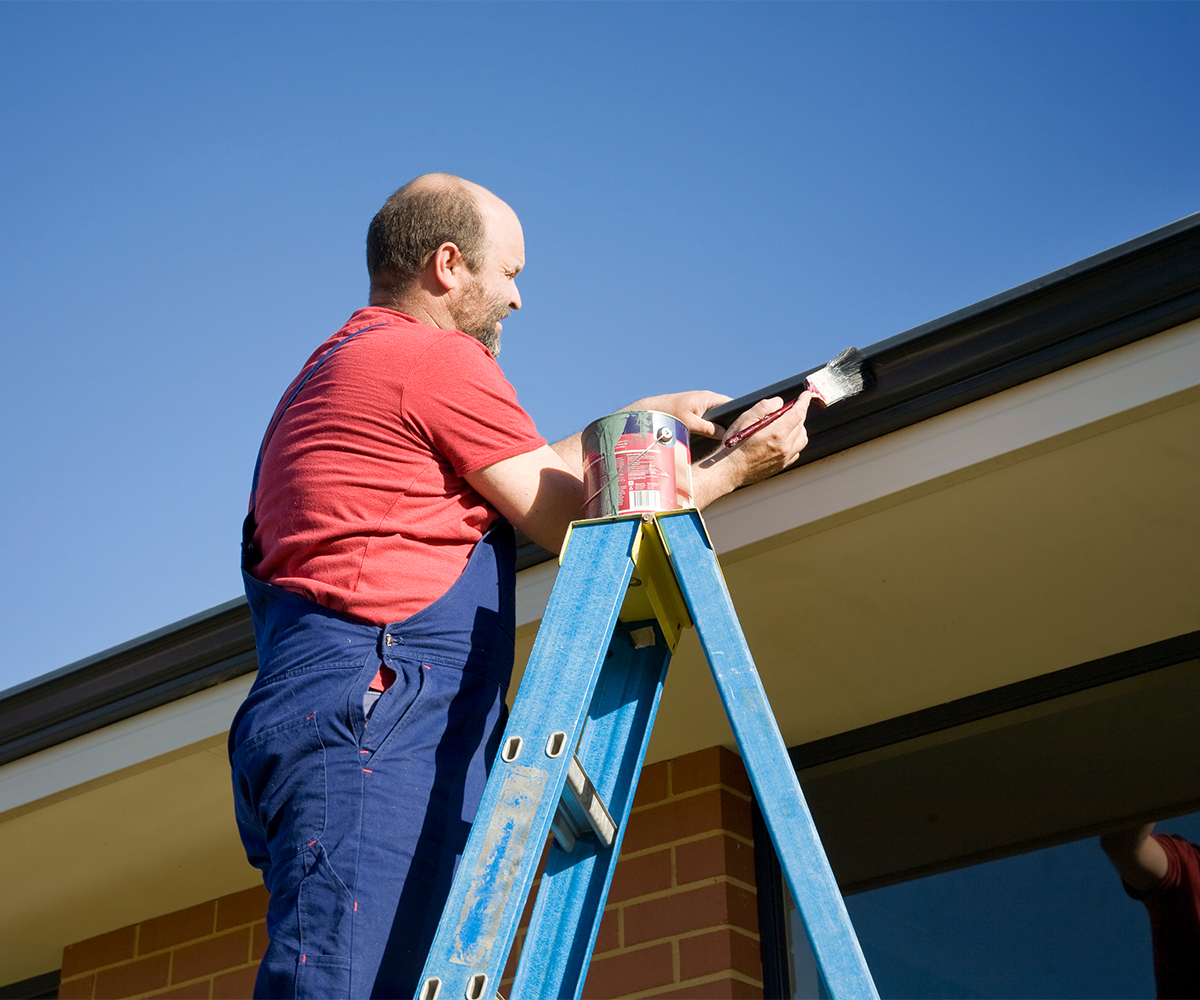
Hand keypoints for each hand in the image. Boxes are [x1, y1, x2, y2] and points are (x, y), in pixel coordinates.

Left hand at [629, 390, 731, 440]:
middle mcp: (707, 398)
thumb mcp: (690, 424)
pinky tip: (713, 437)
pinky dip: (712, 426)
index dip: (739, 416)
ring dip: (721, 425)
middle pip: (726, 411)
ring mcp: (701, 404)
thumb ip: (709, 429)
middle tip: (736, 438)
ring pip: (717, 415)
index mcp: (708, 398)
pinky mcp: (695, 410)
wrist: (652, 411)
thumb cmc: (669, 414)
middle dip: (731, 423)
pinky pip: (710, 417)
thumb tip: (725, 435)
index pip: (731, 404)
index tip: (744, 429)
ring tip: (726, 439)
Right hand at [691, 393, 812, 506]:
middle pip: (801, 425)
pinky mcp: (781, 465)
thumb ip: (765, 406)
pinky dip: (794, 442)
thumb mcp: (745, 418)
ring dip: (798, 428)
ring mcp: (784, 457)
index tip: (806, 395)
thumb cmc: (734, 445)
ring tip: (787, 423)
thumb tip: (779, 402)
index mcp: (777, 433)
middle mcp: (784, 446)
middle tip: (791, 407)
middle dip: (799, 413)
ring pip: (802, 439)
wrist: (729, 470)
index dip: (804, 401)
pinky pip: (796, 451)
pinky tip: (784, 439)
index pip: (799, 413)